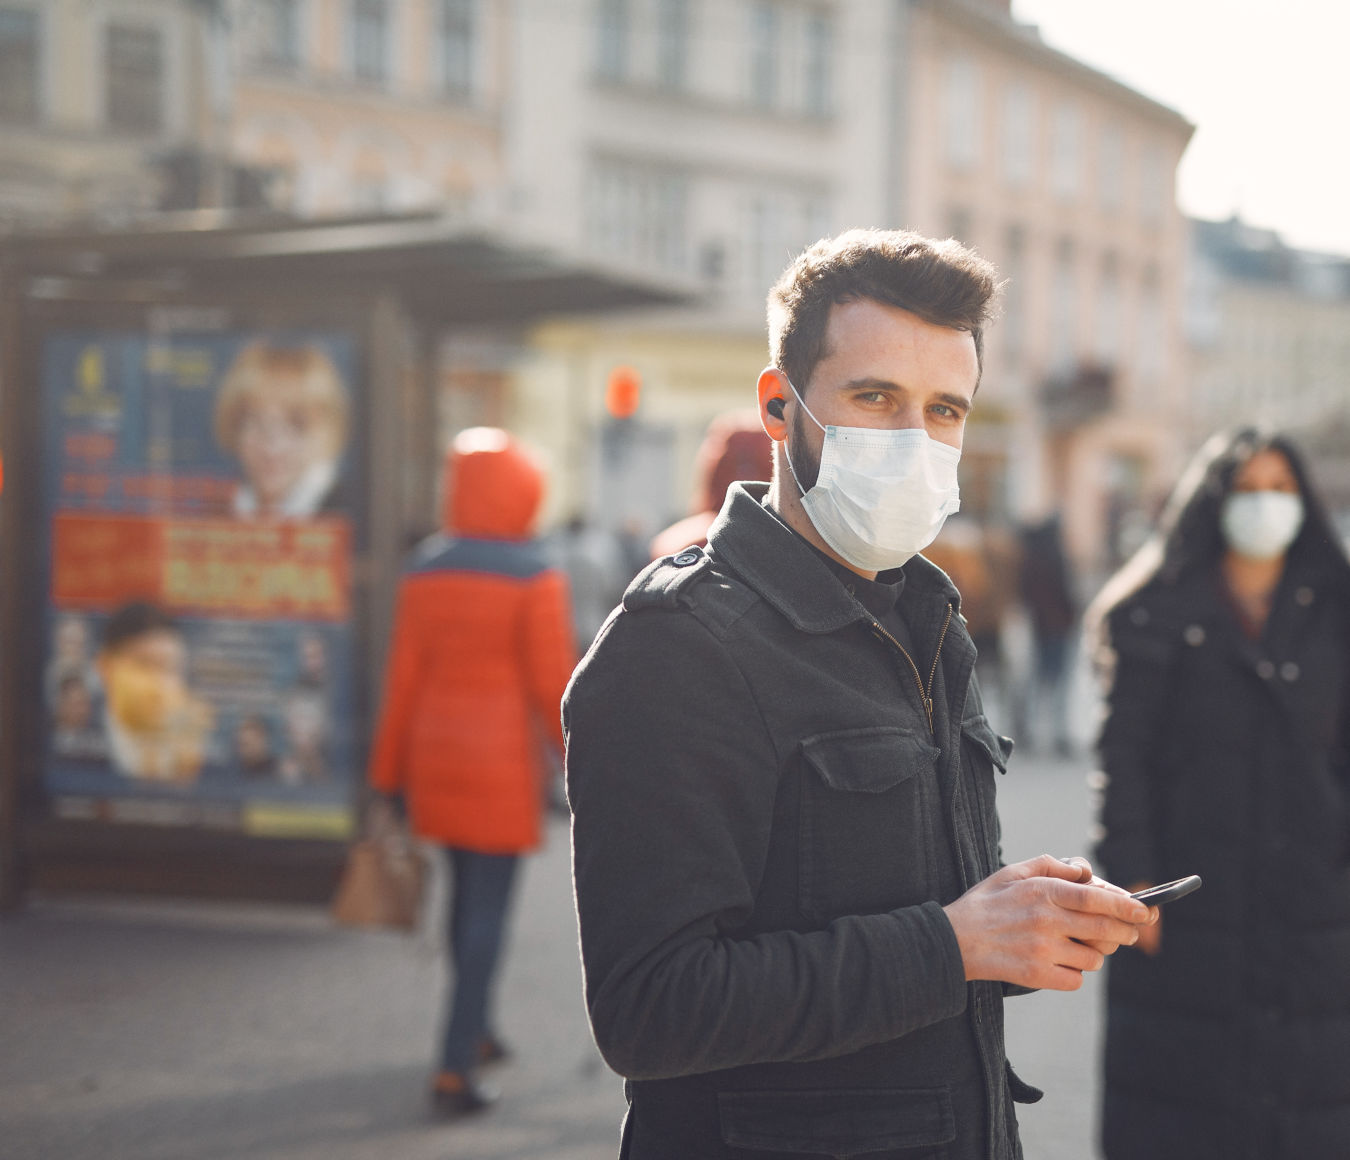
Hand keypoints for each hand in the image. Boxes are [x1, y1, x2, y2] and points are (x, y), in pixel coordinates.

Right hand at [943, 854, 1155, 990]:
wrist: (954, 940)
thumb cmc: (986, 903)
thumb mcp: (1013, 871)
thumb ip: (1051, 865)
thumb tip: (1085, 871)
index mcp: (1042, 891)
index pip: (1097, 897)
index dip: (1126, 905)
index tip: (1145, 911)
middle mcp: (1046, 920)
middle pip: (1105, 929)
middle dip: (1125, 932)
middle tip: (1129, 933)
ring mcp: (1043, 951)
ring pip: (1094, 957)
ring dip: (1093, 952)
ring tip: (1076, 945)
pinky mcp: (1037, 977)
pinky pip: (1077, 979)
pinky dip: (1074, 973)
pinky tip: (1059, 962)